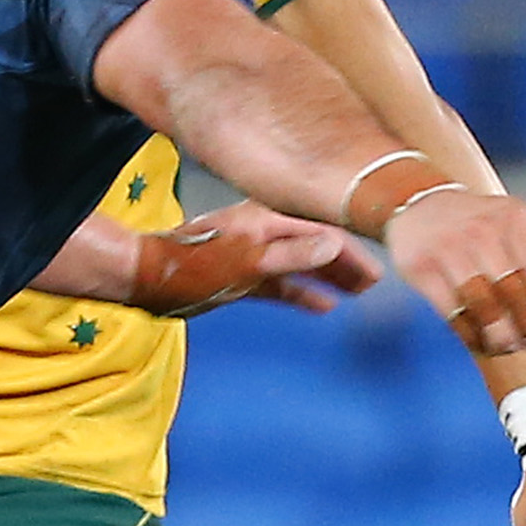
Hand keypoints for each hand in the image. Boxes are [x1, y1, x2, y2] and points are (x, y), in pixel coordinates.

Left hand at [133, 201, 381, 317]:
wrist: (148, 278)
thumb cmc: (195, 266)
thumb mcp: (247, 262)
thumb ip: (291, 255)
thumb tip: (334, 246)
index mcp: (269, 220)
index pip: (323, 233)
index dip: (353, 253)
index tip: (377, 272)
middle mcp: (265, 233)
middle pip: (317, 245)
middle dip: (347, 263)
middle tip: (375, 283)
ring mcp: (255, 254)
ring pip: (303, 264)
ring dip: (330, 277)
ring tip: (358, 292)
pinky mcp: (243, 276)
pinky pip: (283, 284)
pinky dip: (303, 292)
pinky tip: (323, 305)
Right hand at [384, 189, 525, 355]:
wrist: (419, 205)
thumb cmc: (479, 221)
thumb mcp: (514, 216)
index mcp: (512, 218)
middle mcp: (482, 230)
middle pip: (512, 291)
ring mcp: (449, 249)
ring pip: (483, 306)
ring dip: (499, 335)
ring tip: (507, 348)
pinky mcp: (422, 268)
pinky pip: (452, 312)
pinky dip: (469, 334)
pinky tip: (479, 342)